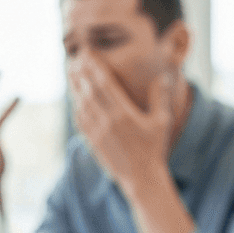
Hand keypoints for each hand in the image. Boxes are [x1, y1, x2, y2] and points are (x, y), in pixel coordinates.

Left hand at [68, 60, 174, 199]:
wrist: (141, 179)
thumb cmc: (154, 149)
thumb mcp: (162, 121)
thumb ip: (160, 97)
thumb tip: (162, 76)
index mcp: (123, 114)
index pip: (105, 84)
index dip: (95, 67)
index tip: (88, 53)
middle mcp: (107, 122)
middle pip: (89, 91)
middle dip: (81, 73)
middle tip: (75, 57)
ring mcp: (97, 133)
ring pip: (81, 104)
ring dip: (75, 87)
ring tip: (71, 72)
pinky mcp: (93, 143)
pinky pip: (80, 120)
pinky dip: (76, 106)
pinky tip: (75, 98)